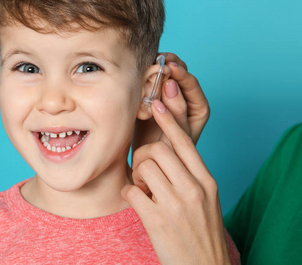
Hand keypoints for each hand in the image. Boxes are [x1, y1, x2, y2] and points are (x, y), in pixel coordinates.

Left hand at [123, 100, 230, 264]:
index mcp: (206, 181)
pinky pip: (131, 191)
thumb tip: (165, 151)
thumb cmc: (201, 232)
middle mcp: (193, 189)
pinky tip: (137, 202)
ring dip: (137, 175)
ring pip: (144, 166)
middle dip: (144, 155)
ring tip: (144, 190)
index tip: (157, 103)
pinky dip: (129, 193)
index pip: (185, 142)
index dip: (169, 120)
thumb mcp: (206, 199)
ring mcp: (176, 204)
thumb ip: (190, 175)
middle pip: (159, 148)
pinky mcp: (157, 220)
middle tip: (144, 172)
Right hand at [132, 53, 209, 150]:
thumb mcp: (175, 135)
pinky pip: (152, 81)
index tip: (168, 67)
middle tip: (155, 60)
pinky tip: (138, 75)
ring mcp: (169, 97)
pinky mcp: (154, 97)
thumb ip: (176, 112)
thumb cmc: (166, 154)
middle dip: (169, 65)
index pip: (192, 84)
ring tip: (146, 66)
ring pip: (166, 75)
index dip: (181, 73)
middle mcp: (186, 100)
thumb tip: (170, 84)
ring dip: (157, 68)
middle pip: (180, 74)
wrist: (147, 162)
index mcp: (198, 108)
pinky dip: (146, 76)